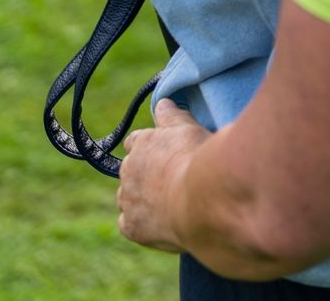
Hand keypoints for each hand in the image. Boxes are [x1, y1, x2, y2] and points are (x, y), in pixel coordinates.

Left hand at [118, 99, 208, 253]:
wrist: (202, 198)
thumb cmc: (199, 158)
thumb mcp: (190, 129)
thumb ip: (173, 116)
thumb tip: (162, 102)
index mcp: (142, 144)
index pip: (136, 141)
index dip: (149, 147)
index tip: (163, 153)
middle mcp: (128, 170)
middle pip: (131, 171)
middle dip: (145, 174)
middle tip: (172, 179)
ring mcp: (127, 199)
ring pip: (128, 197)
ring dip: (142, 198)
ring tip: (169, 202)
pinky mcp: (131, 226)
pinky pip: (129, 223)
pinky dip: (141, 223)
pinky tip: (161, 222)